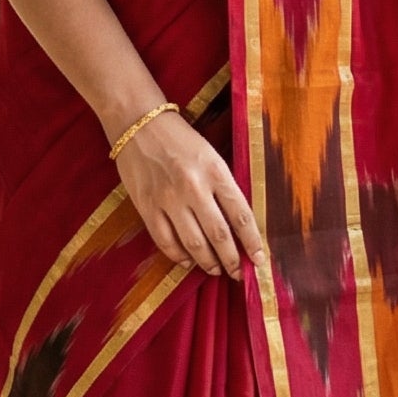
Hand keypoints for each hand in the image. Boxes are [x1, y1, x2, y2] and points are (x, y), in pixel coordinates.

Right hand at [113, 108, 263, 278]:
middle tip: (238, 274)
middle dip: (232, 260)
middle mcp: (194, 187)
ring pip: (194, 244)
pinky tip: (188, 261)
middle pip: (219, 235)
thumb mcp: (210, 156)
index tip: (259, 259)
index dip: (253, 242)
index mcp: (215, 171)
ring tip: (217, 270)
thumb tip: (237, 224)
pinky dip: (179, 256)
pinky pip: (166, 241)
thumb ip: (223, 187)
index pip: (241, 215)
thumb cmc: (179, 138)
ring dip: (208, 262)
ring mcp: (169, 199)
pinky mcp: (147, 206)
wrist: (138, 122)